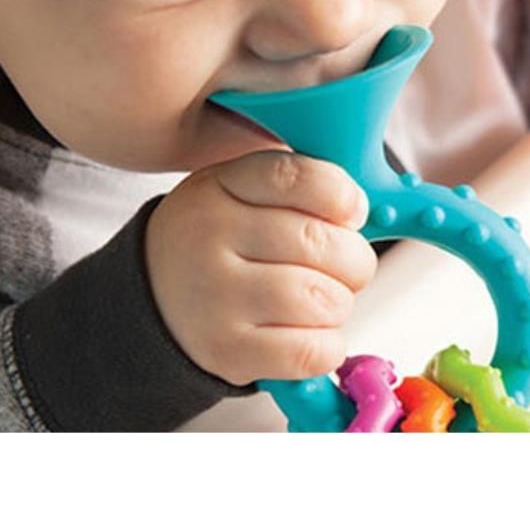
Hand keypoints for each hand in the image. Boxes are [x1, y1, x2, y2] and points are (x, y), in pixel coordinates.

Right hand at [145, 150, 377, 385]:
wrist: (157, 297)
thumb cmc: (222, 240)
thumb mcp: (241, 191)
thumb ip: (300, 188)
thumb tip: (372, 208)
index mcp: (220, 187)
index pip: (296, 178)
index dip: (341, 195)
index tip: (352, 211)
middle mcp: (210, 238)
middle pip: (320, 243)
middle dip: (354, 259)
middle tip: (347, 266)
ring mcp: (216, 298)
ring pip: (322, 300)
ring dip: (340, 303)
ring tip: (322, 299)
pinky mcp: (227, 351)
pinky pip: (311, 351)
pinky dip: (329, 345)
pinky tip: (312, 332)